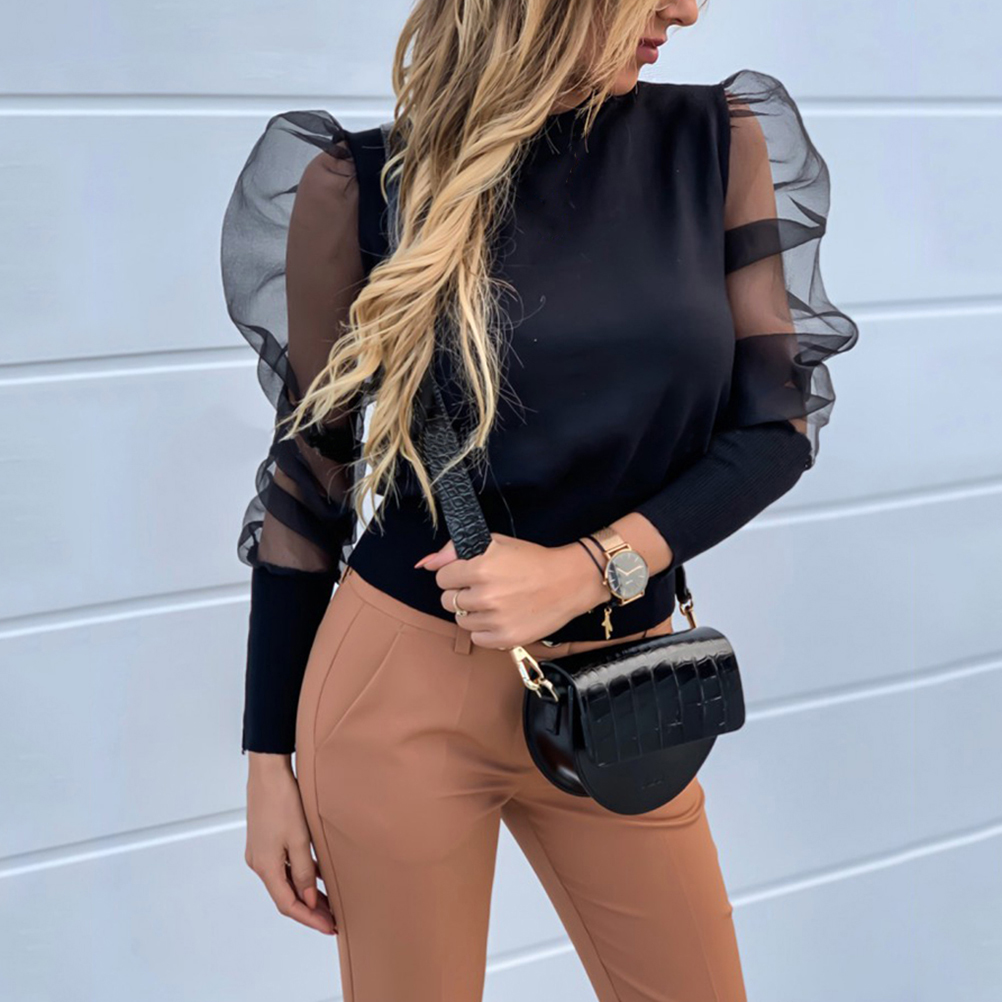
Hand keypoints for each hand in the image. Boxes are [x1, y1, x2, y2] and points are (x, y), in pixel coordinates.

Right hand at [245, 753, 336, 934]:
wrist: (267, 772)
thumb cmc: (282, 800)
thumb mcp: (299, 838)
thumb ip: (304, 871)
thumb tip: (307, 900)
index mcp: (265, 866)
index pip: (288, 904)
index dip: (309, 919)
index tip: (329, 926)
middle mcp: (259, 863)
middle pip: (285, 896)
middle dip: (309, 910)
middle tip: (333, 919)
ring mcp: (261, 852)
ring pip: (285, 882)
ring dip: (305, 894)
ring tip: (328, 903)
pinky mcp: (265, 841)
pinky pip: (284, 867)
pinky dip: (300, 876)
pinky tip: (316, 877)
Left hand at [414, 533, 610, 648]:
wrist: (568, 582)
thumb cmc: (532, 560)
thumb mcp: (495, 543)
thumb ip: (455, 550)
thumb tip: (424, 563)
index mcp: (480, 569)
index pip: (442, 578)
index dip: (455, 574)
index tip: (469, 573)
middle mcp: (485, 596)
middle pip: (448, 601)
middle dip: (461, 593)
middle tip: (483, 587)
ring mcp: (496, 620)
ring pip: (461, 621)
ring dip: (472, 612)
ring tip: (494, 601)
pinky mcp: (506, 638)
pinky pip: (477, 638)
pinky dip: (484, 629)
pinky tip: (500, 616)